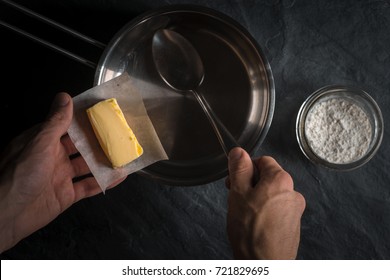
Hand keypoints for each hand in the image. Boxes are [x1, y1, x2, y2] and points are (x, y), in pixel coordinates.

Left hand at [0, 92, 125, 252]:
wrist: (8, 215)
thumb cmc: (21, 173)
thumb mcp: (40, 143)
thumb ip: (56, 122)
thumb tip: (65, 97)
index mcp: (44, 141)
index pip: (67, 127)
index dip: (84, 120)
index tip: (103, 113)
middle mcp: (53, 157)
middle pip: (80, 146)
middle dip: (99, 140)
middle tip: (120, 132)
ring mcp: (61, 177)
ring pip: (87, 166)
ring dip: (105, 161)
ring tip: (125, 153)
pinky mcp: (67, 195)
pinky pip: (89, 186)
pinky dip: (105, 181)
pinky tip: (121, 175)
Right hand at [226, 147, 305, 258]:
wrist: (264, 264)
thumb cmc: (250, 229)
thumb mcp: (238, 193)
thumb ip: (239, 169)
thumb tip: (239, 152)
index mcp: (281, 180)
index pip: (263, 161)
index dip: (246, 169)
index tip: (235, 180)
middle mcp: (293, 192)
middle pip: (268, 178)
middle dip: (250, 184)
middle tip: (236, 198)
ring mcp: (295, 210)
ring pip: (271, 195)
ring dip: (257, 199)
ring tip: (244, 214)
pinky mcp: (293, 225)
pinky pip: (277, 210)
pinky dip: (265, 212)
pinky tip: (254, 224)